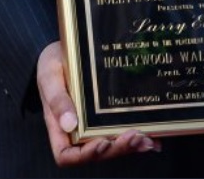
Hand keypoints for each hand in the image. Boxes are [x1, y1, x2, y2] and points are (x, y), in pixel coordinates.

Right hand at [36, 41, 159, 166]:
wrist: (64, 48)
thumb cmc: (52, 64)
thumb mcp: (49, 76)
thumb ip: (57, 99)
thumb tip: (70, 123)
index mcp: (58, 125)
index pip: (67, 155)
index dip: (86, 155)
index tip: (102, 142)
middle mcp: (77, 130)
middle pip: (96, 152)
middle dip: (117, 149)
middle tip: (133, 136)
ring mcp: (93, 124)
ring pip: (112, 145)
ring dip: (129, 145)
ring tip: (145, 138)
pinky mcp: (107, 115)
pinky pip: (121, 131)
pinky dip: (138, 137)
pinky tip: (154, 137)